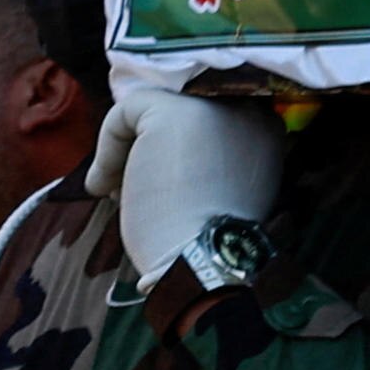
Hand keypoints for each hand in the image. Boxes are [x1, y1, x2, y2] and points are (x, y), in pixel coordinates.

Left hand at [99, 92, 286, 285]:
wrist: (203, 261)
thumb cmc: (209, 241)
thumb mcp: (228, 191)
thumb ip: (212, 161)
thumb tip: (165, 150)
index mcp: (264, 129)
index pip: (209, 120)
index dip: (177, 148)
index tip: (158, 181)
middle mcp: (245, 109)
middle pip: (180, 113)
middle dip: (150, 149)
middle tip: (135, 190)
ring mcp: (211, 107)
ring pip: (152, 112)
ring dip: (127, 153)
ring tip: (120, 195)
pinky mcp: (172, 112)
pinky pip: (126, 112)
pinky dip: (107, 148)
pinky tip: (105, 186)